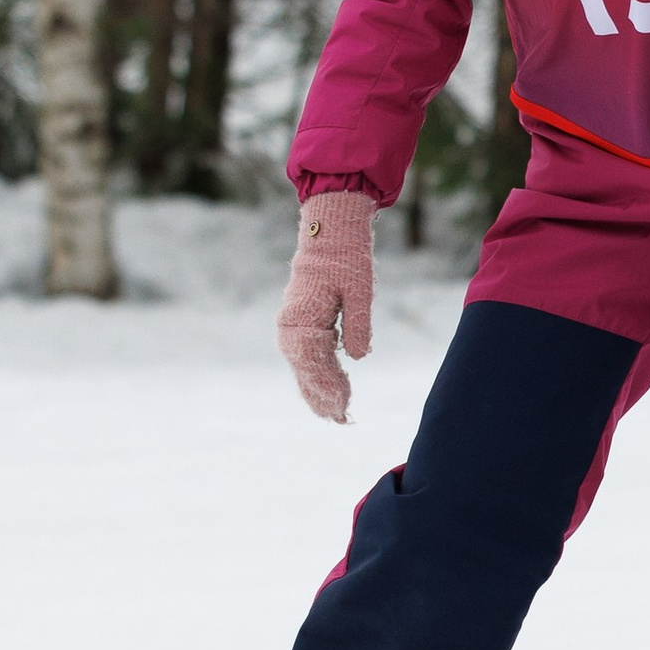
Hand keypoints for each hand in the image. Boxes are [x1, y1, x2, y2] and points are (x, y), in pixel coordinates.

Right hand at [276, 193, 375, 421]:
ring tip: (336, 415)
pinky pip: (305, 357)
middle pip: (304, 370)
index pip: (312, 362)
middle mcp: (290, 326)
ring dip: (318, 391)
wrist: (330, 229)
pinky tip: (329, 391)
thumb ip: (358, 324)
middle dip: (323, 396)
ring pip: (302, 367)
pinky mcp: (300, 323)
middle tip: (343, 420)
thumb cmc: (347, 257)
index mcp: (301, 318)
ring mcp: (292, 325)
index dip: (328, 386)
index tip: (344, 404)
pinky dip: (316, 375)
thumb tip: (357, 358)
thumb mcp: (359, 289)